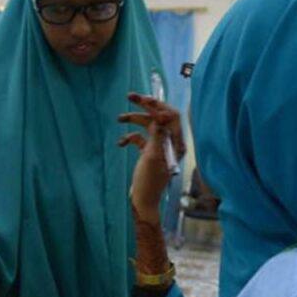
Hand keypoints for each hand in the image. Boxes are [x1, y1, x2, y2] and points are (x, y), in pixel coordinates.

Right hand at [117, 93, 185, 220]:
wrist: (142, 201)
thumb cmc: (149, 181)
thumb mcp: (153, 156)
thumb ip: (157, 134)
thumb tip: (160, 114)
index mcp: (177, 143)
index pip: (172, 116)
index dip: (159, 106)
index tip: (144, 100)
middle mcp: (170, 143)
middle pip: (160, 117)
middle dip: (146, 107)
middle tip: (131, 96)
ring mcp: (159, 147)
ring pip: (148, 125)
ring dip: (134, 120)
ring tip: (119, 118)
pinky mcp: (149, 152)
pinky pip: (140, 138)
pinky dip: (130, 137)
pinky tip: (121, 144)